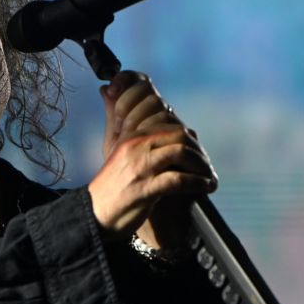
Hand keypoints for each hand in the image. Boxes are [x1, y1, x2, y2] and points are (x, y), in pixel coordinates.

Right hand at [88, 71, 216, 243]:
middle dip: (198, 150)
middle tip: (205, 164)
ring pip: (180, 152)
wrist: (94, 215)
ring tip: (208, 176)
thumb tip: (107, 88)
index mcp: (130, 135)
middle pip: (178, 133)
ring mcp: (140, 167)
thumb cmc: (109, 184)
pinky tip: (205, 187)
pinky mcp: (145, 189)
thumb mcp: (110, 146)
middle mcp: (135, 146)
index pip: (163, 115)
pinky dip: (197, 183)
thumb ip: (114, 118)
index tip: (195, 147)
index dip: (187, 132)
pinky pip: (178, 180)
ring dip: (201, 165)